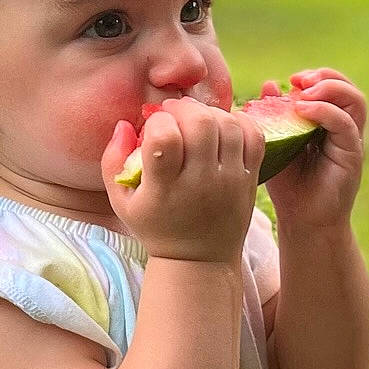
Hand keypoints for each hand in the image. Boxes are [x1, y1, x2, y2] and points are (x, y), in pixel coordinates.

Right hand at [102, 98, 264, 263]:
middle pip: (201, 123)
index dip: (158, 122)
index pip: (165, 138)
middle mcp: (201, 182)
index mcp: (165, 188)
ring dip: (210, 112)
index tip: (154, 127)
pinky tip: (222, 125)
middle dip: (184, 108)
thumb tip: (124, 124)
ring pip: (228, 124)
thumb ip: (112, 161)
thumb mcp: (121, 202)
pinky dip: (240, 121)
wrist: (199, 261)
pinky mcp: (250, 179)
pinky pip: (255, 136)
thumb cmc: (156, 227)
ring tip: (196, 120)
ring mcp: (230, 180)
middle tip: (174, 113)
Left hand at [257, 69, 364, 231]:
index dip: (315, 77)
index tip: (290, 80)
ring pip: (355, 101)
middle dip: (326, 76)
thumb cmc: (289, 186)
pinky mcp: (352, 155)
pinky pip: (345, 124)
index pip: (333, 88)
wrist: (302, 222)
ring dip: (330, 88)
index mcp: (329, 124)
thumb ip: (274, 115)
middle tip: (299, 80)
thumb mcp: (277, 143)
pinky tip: (303, 109)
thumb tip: (268, 85)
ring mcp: (351, 142)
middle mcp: (344, 130)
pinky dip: (325, 111)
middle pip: (349, 89)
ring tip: (304, 91)